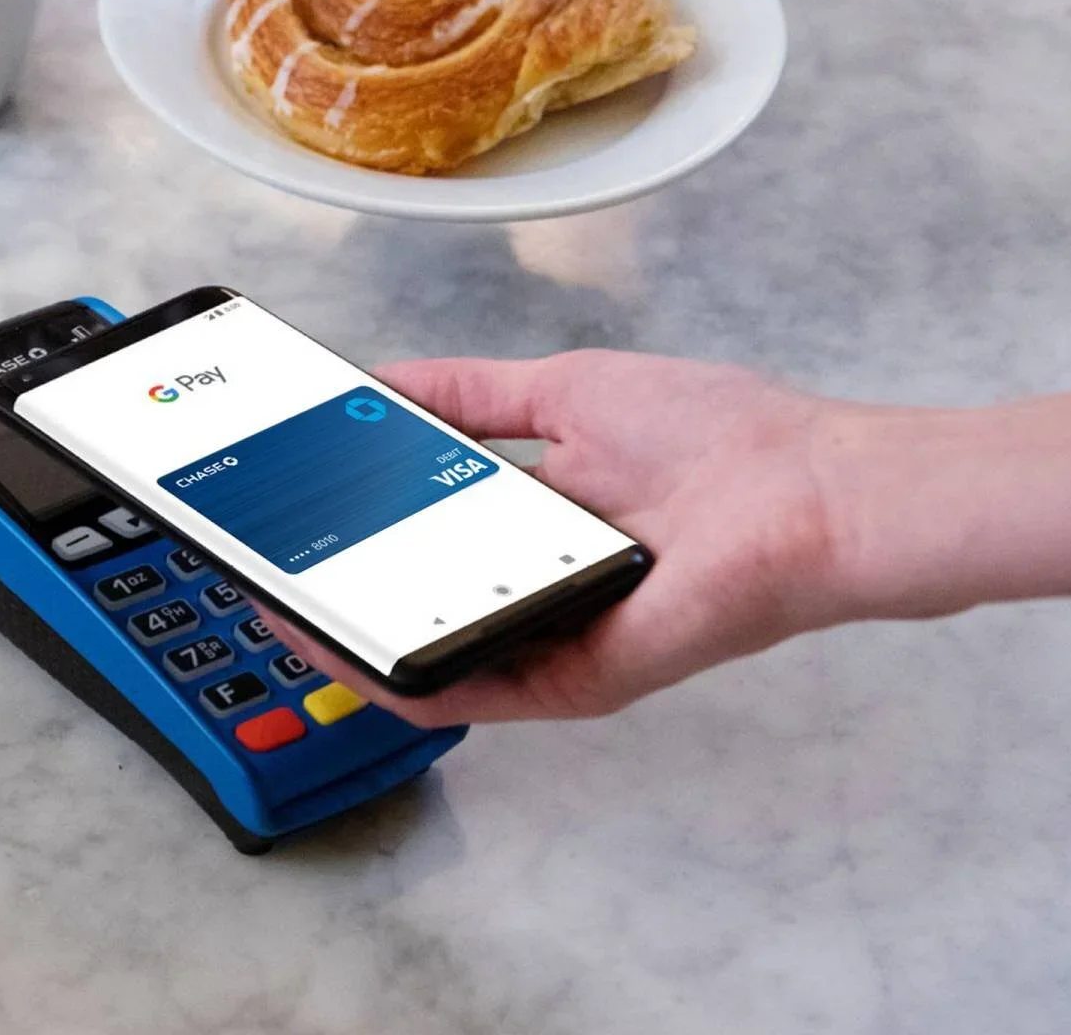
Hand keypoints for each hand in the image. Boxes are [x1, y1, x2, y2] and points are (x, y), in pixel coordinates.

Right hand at [255, 350, 860, 726]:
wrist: (812, 497)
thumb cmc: (720, 439)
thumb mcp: (567, 390)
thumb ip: (472, 394)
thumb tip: (385, 381)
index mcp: (537, 519)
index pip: (422, 531)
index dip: (351, 519)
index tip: (289, 500)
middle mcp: (535, 586)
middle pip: (416, 599)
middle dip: (333, 584)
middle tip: (258, 563)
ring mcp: (552, 638)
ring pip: (429, 655)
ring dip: (346, 634)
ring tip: (274, 603)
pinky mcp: (574, 681)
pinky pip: (473, 690)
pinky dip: (399, 673)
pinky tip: (343, 644)